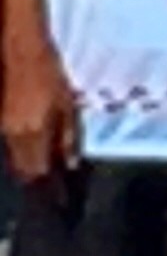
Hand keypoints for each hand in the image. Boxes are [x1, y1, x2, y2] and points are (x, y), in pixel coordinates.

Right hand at [1, 28, 79, 196]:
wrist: (19, 50)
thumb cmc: (48, 73)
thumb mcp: (67, 104)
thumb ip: (69, 137)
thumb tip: (71, 164)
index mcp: (34, 132)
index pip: (42, 173)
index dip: (51, 190)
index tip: (61, 204)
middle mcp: (13, 136)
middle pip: (24, 172)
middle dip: (39, 186)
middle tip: (53, 196)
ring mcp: (2, 130)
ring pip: (14, 162)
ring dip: (29, 171)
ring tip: (45, 181)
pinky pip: (8, 149)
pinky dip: (21, 156)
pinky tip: (31, 156)